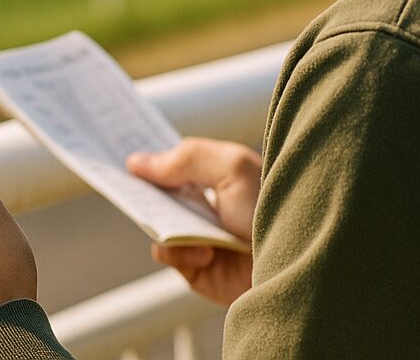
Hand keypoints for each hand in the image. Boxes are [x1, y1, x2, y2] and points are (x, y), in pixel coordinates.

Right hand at [127, 137, 260, 305]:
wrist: (298, 266)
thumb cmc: (274, 210)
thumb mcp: (232, 168)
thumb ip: (185, 159)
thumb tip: (137, 163)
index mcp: (220, 177)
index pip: (177, 162)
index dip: (151, 157)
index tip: (120, 148)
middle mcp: (209, 207)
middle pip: (161, 192)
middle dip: (145, 188)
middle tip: (126, 183)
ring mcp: (202, 238)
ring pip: (158, 223)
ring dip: (167, 223)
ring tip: (186, 226)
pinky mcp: (199, 270)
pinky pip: (167, 255)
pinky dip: (177, 251)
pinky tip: (204, 251)